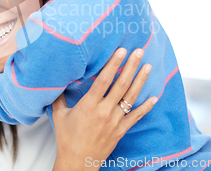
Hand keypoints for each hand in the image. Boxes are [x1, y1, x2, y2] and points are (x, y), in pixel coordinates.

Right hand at [51, 48, 156, 170]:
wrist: (78, 162)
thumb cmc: (67, 139)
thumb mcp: (59, 115)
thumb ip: (59, 96)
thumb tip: (56, 81)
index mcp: (89, 105)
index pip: (103, 80)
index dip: (113, 64)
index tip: (121, 51)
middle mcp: (104, 111)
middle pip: (121, 85)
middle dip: (131, 66)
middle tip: (139, 52)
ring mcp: (115, 121)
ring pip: (131, 97)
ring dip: (140, 81)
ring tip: (148, 67)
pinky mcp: (121, 130)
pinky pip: (136, 116)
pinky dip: (146, 107)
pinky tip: (154, 97)